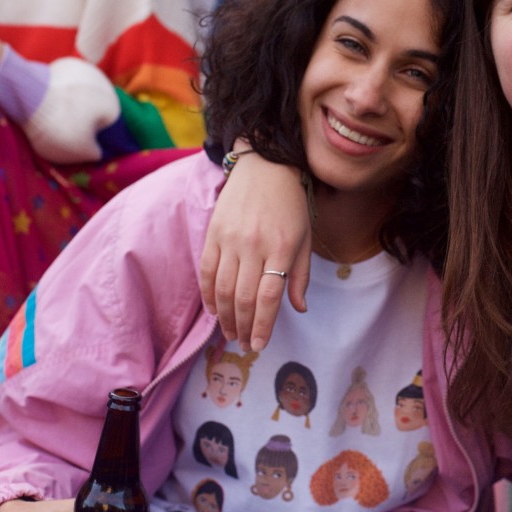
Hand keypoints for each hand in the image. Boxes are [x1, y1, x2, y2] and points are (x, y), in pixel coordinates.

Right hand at [200, 149, 312, 351]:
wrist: (266, 166)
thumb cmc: (291, 205)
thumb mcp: (305, 238)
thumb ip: (300, 276)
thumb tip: (298, 309)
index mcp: (281, 248)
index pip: (268, 297)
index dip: (262, 326)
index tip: (259, 344)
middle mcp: (254, 245)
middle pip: (243, 298)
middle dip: (242, 327)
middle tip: (244, 344)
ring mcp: (230, 239)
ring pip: (223, 289)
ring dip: (224, 317)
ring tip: (230, 333)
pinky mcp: (213, 233)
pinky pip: (207, 271)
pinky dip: (208, 294)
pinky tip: (213, 310)